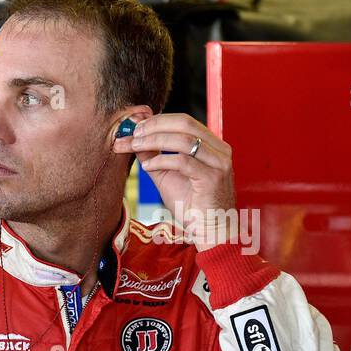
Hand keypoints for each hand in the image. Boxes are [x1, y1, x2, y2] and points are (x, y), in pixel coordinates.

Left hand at [114, 112, 235, 248]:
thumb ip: (154, 156)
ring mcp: (218, 162)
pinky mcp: (213, 178)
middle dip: (154, 126)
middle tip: (132, 133)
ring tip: (134, 146)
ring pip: (184, 140)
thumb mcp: (167, 176)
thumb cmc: (191, 205)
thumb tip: (134, 140)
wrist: (210, 230)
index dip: (157, 120)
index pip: (184, 121)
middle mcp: (218, 149)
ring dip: (154, 141)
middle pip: (185, 124)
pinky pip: (184, 162)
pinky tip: (147, 166)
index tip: (133, 125)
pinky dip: (162, 161)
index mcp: (211, 145)